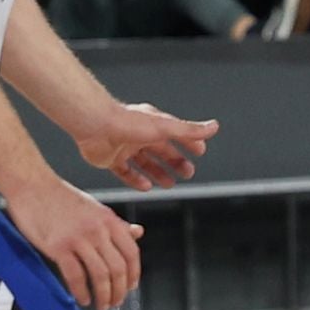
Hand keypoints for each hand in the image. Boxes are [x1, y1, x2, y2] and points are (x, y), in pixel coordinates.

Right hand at [5, 174, 143, 309]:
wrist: (34, 186)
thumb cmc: (62, 198)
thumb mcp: (96, 208)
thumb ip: (116, 224)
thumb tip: (138, 233)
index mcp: (109, 219)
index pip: (131, 252)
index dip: (134, 274)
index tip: (130, 288)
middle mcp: (98, 229)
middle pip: (118, 268)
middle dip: (119, 291)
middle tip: (115, 303)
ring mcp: (79, 238)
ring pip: (100, 275)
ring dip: (103, 295)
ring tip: (101, 305)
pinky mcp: (58, 247)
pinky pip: (75, 276)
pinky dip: (81, 292)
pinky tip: (83, 299)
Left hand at [76, 101, 218, 192]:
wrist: (95, 125)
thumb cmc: (129, 123)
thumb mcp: (165, 128)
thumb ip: (189, 130)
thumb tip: (214, 127)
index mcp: (155, 124)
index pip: (177, 134)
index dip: (190, 142)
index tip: (200, 152)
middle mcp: (140, 135)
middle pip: (162, 150)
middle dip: (176, 161)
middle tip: (188, 173)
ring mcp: (125, 147)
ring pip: (145, 162)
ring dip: (158, 172)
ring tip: (170, 183)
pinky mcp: (110, 159)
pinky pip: (126, 172)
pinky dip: (136, 180)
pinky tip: (146, 186)